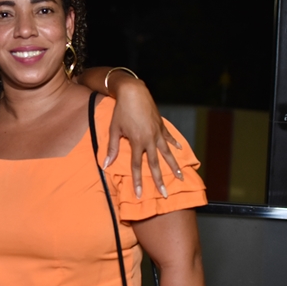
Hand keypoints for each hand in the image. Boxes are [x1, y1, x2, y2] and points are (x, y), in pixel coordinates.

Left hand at [106, 77, 182, 197]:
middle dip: (160, 180)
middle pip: (155, 164)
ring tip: (180, 176)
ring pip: (167, 152)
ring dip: (173, 165)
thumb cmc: (121, 111)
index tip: (139, 194)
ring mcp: (157, 132)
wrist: (133, 92)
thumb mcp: (114, 129)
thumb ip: (112, 148)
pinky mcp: (161, 125)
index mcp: (137, 142)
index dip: (138, 181)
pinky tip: (180, 150)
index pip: (137, 166)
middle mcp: (150, 139)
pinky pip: (169, 137)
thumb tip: (106, 164)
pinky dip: (174, 143)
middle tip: (165, 194)